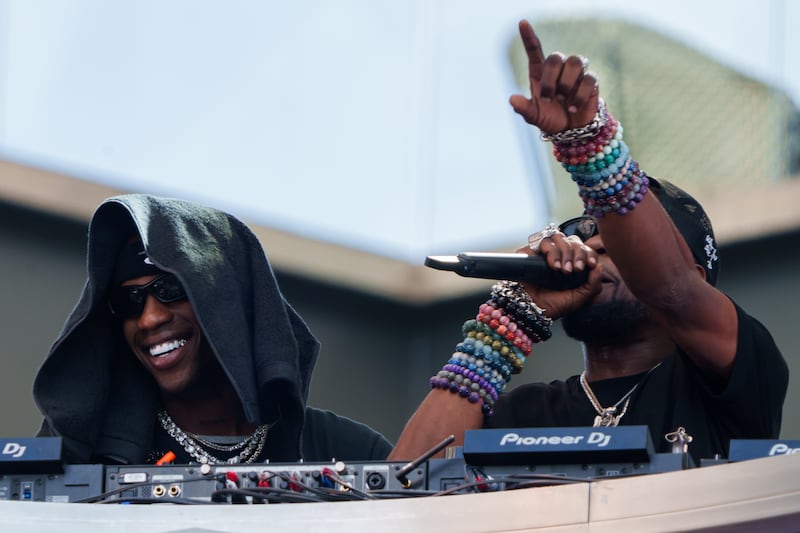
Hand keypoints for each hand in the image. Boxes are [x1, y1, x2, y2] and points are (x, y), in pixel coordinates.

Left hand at [509, 20, 599, 134]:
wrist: (571, 130)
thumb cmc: (550, 118)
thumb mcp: (534, 116)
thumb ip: (523, 109)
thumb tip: (512, 100)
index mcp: (540, 73)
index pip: (534, 50)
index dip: (528, 36)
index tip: (522, 23)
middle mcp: (558, 69)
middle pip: (556, 57)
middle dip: (551, 79)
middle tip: (549, 97)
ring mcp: (576, 74)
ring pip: (575, 62)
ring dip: (566, 84)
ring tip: (563, 100)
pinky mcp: (591, 82)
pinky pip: (588, 79)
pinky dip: (579, 95)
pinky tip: (574, 108)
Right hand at [514, 232, 601, 318]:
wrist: (532, 310)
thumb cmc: (555, 305)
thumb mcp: (580, 298)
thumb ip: (594, 285)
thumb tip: (599, 266)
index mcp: (573, 263)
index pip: (585, 248)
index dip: (590, 253)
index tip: (591, 264)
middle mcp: (559, 254)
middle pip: (573, 240)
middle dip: (578, 253)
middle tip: (576, 269)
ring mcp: (544, 252)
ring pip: (558, 237)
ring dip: (564, 251)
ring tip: (562, 269)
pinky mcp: (530, 251)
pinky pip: (542, 241)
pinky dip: (551, 251)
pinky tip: (553, 266)